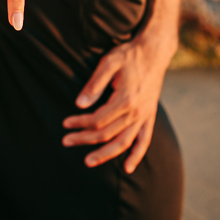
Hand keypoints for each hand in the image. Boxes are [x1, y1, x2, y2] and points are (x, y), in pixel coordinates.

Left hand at [62, 32, 168, 171]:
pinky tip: (127, 168)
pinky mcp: (150, 116)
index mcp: (125, 99)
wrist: (155, 51)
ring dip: (105, 154)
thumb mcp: (109, 62)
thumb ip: (94, 84)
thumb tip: (79, 104)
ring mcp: (145, 116)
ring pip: (124, 143)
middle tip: (66, 141)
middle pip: (107, 133)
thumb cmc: (129, 54)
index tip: (65, 123)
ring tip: (88, 161)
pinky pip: (144, 141)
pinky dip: (136, 155)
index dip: (79, 123)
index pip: (97, 120)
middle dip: (84, 139)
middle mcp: (136, 112)